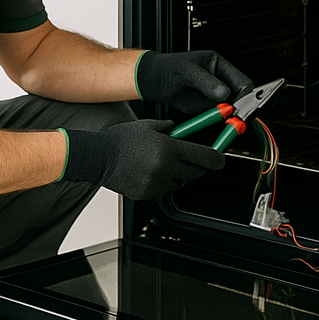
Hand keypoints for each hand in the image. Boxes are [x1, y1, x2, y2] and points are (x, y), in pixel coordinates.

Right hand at [62, 119, 225, 200]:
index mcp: (167, 148)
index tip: (221, 160)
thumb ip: (168, 127)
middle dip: (197, 168)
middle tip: (193, 161)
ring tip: (162, 164)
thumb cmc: (120, 139)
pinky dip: (162, 183)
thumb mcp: (147, 126)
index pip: (203, 156)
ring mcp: (155, 183)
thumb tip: (181, 128)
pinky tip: (150, 172)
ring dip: (178, 175)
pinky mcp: (146, 194)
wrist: (98, 157)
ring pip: (178, 183)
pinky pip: (163, 190)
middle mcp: (164, 167)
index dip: (216, 159)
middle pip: (194, 173)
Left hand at [135, 50, 252, 116]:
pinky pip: (217, 118)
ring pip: (231, 110)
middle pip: (240, 97)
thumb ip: (206, 82)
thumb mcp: (186, 72)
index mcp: (218, 65)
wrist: (150, 81)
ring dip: (231, 118)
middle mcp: (219, 80)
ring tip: (230, 125)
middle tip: (237, 119)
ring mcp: (213, 95)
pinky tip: (221, 128)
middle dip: (240, 109)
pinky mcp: (205, 108)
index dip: (245, 95)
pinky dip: (220, 124)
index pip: (241, 81)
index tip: (242, 107)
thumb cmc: (166, 68)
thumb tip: (225, 93)